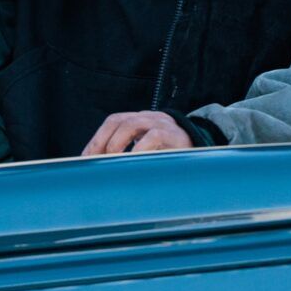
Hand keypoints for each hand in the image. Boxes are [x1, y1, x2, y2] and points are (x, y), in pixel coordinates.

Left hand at [81, 110, 195, 156]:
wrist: (205, 149)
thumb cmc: (171, 154)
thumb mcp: (149, 151)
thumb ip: (130, 156)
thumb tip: (103, 173)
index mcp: (140, 119)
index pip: (113, 121)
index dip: (97, 139)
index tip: (85, 160)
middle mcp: (149, 117)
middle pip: (119, 120)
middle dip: (103, 141)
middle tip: (96, 163)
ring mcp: (163, 124)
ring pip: (133, 124)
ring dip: (117, 143)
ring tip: (111, 163)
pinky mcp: (175, 136)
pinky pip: (154, 137)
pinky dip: (140, 149)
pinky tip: (133, 163)